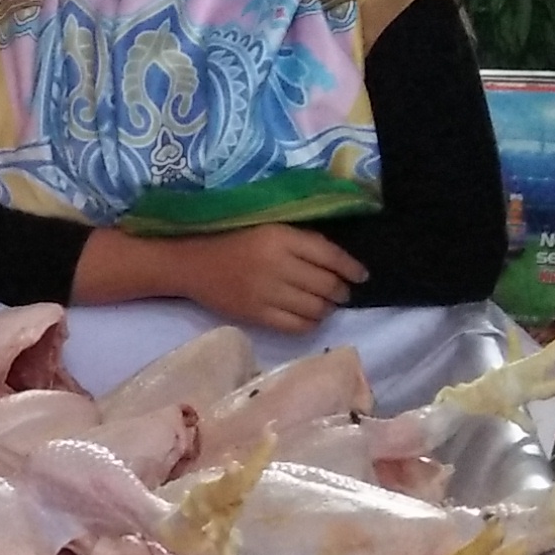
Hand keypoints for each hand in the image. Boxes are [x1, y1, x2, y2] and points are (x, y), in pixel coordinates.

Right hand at [137, 226, 364, 333]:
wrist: (193, 265)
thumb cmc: (234, 242)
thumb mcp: (268, 228)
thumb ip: (301, 241)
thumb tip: (339, 263)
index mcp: (280, 237)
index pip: (329, 255)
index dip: (351, 268)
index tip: (362, 275)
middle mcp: (276, 264)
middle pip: (326, 284)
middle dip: (341, 291)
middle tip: (342, 292)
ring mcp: (266, 293)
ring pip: (315, 307)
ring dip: (327, 308)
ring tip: (326, 305)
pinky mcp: (257, 315)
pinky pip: (296, 325)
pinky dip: (310, 323)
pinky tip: (310, 317)